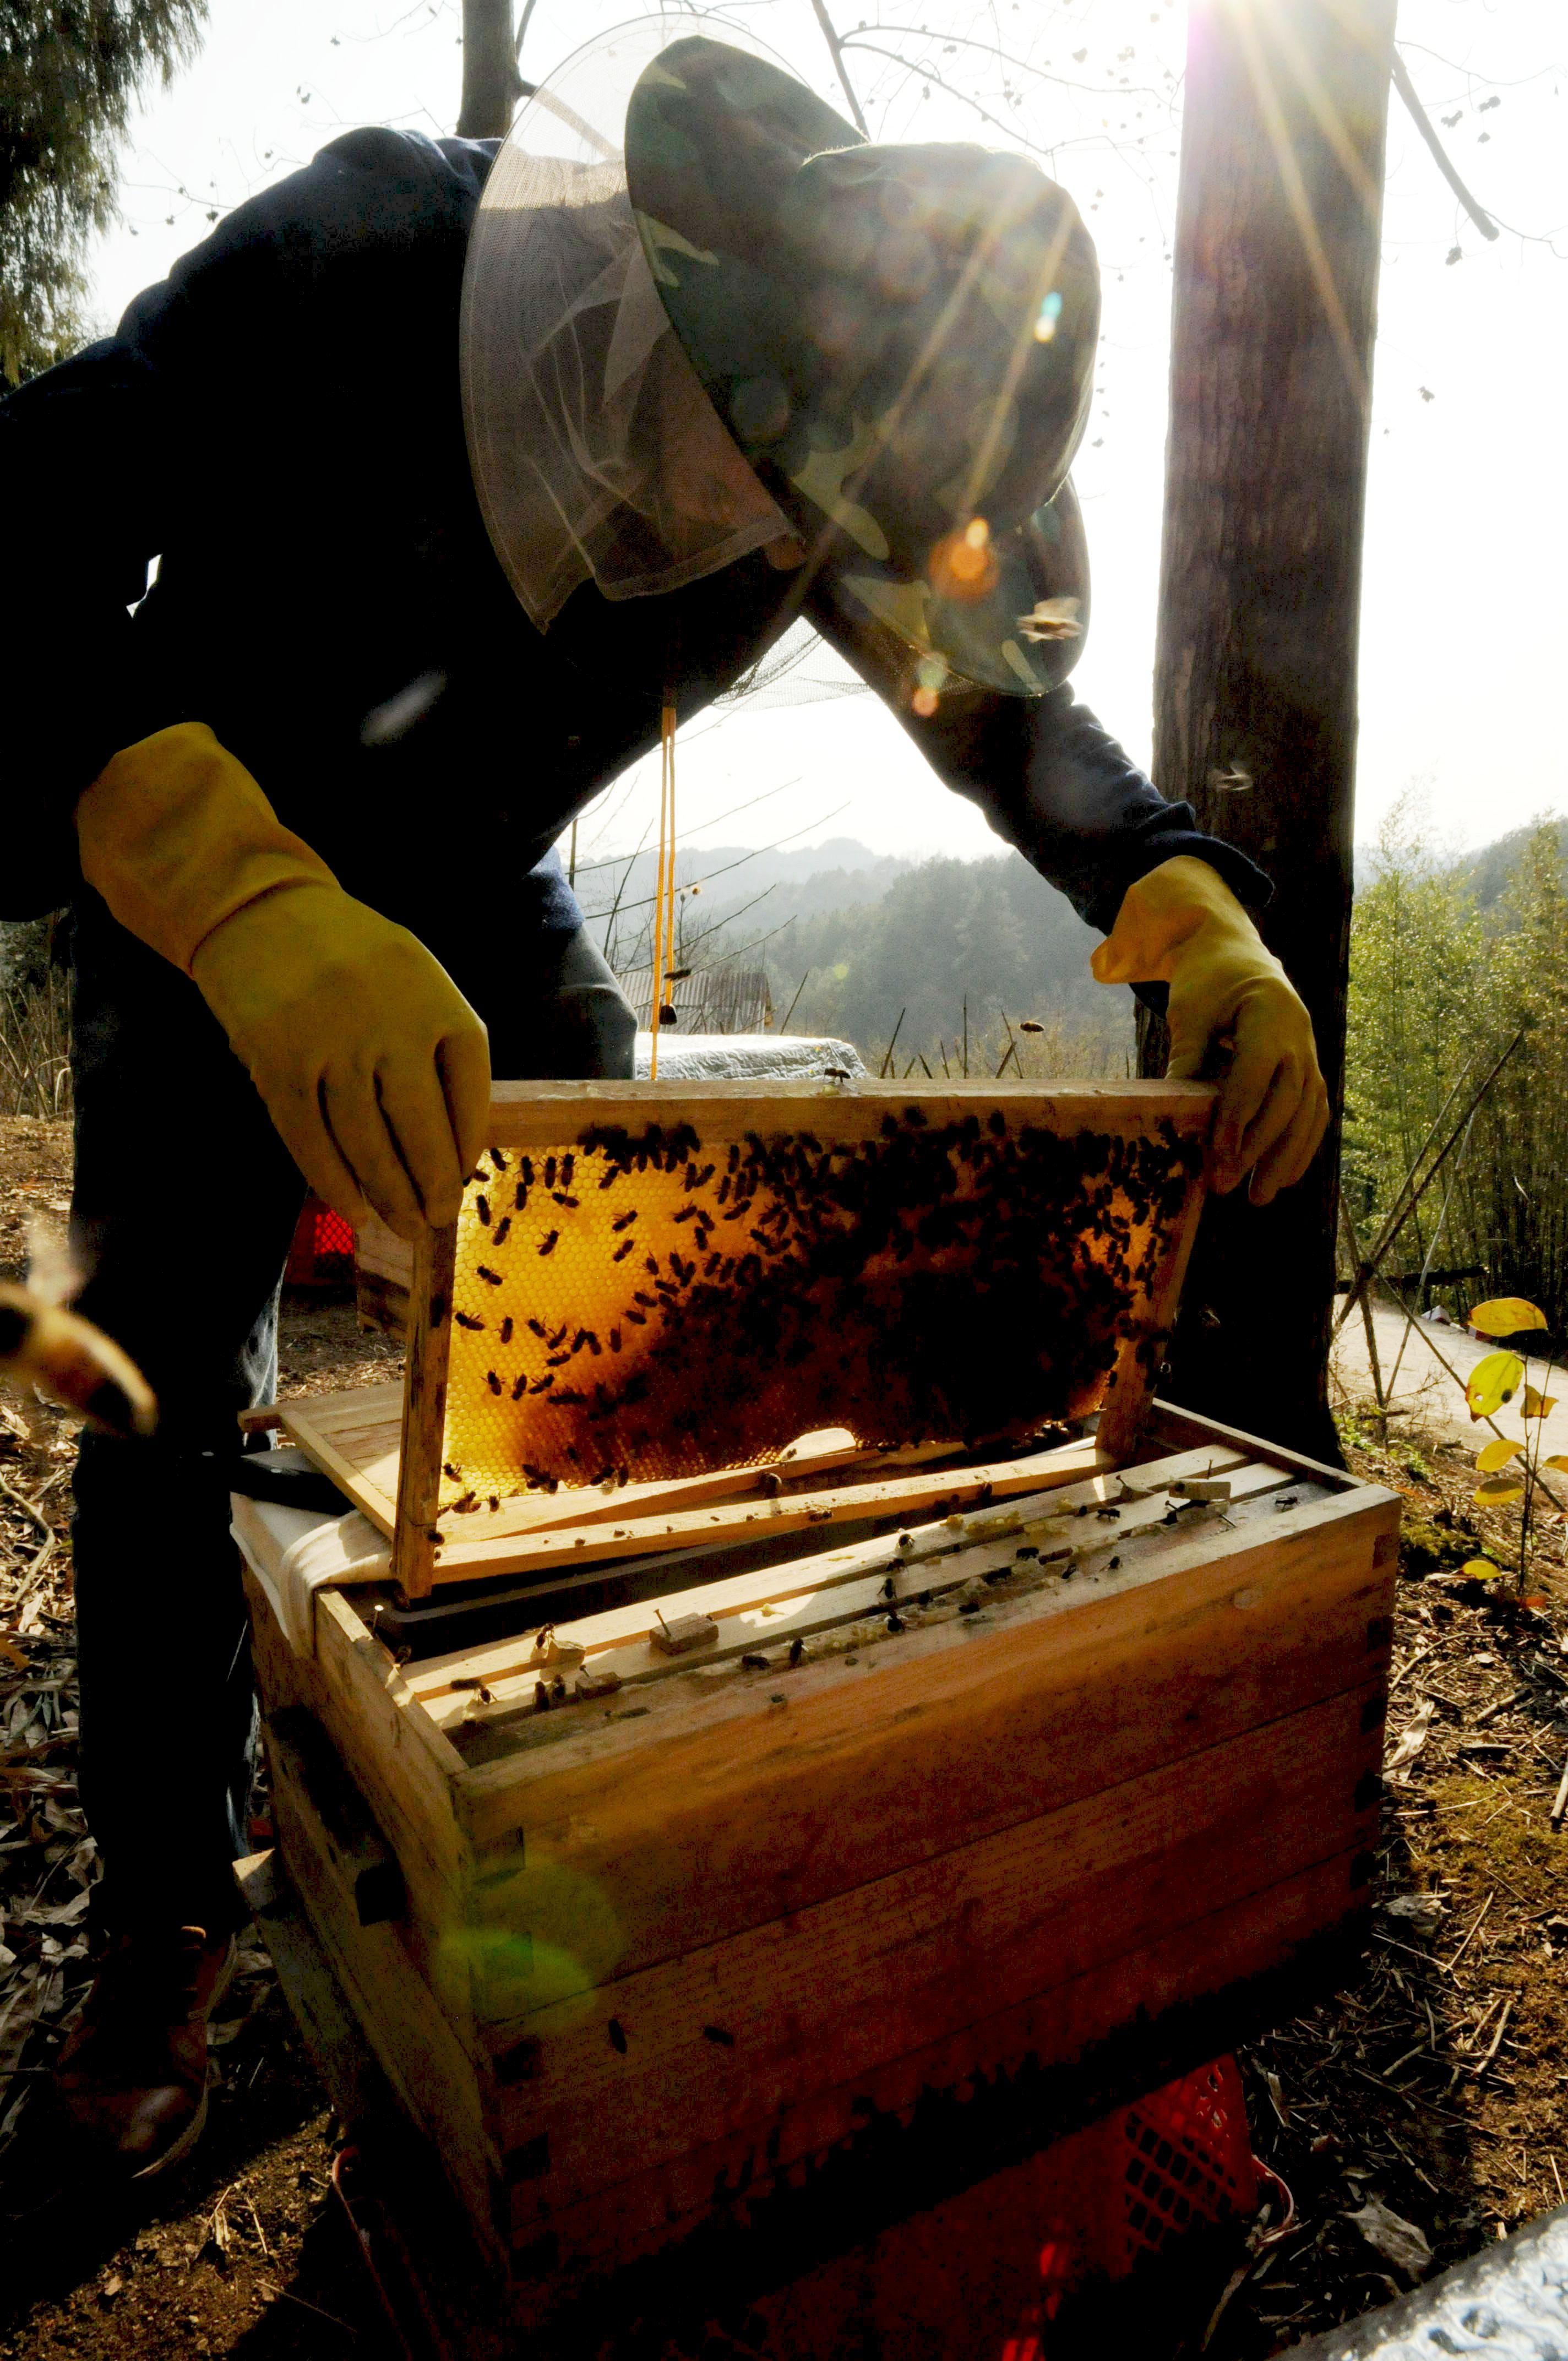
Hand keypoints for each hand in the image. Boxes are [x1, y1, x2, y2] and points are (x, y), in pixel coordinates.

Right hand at [191, 883, 488, 1236]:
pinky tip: (354, 1211)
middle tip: (437, 1218)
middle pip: (423, 1132)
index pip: (471, 1093)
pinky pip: (313, 1144)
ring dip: (390, 1197)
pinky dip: (336, 1185)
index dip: (470, 1143)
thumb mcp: (415, 976)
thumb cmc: (350, 954)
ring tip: (404, 1226)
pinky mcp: (280, 1067)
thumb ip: (439, 1042)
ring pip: (369, 1148)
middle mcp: (391, 1026)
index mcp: (437, 1001)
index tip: (465, 1174)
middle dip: (435, 1188)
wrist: (260, 911)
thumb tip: (456, 1140)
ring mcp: (333, 1048)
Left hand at [1091, 856, 1328, 1203]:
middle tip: (1229, 1188)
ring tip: (1259, 1197)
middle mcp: (1299, 1036)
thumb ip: (1187, 1056)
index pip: (1254, 1078)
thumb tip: (1170, 1112)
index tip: (1218, 1158)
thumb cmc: (1208, 978)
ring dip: (1285, 1158)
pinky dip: (1302, 1146)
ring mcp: (1310, 1051)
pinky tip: (1285, 1177)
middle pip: (1287, 1102)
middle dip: (1259, 1150)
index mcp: (1270, 1015)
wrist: (1235, 951)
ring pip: (1308, 1113)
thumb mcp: (1191, 1010)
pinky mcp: (1309, 1065)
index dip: (1237, 1121)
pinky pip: (1315, 1111)